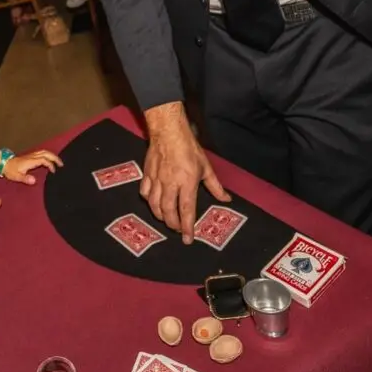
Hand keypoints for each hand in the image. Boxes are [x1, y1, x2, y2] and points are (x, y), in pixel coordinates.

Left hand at [1, 150, 62, 184]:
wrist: (4, 163)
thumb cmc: (11, 171)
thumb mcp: (16, 176)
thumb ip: (25, 179)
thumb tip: (34, 181)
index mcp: (30, 161)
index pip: (44, 160)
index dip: (50, 165)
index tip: (53, 171)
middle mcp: (32, 156)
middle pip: (46, 153)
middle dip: (55, 158)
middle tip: (62, 164)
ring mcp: (31, 155)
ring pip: (44, 151)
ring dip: (52, 155)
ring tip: (58, 162)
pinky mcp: (30, 155)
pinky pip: (42, 153)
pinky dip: (48, 155)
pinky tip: (50, 160)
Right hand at [140, 118, 229, 243]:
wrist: (168, 131)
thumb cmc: (189, 148)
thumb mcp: (206, 167)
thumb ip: (215, 186)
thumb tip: (226, 200)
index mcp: (187, 182)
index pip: (187, 210)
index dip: (188, 227)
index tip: (188, 239)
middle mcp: (170, 184)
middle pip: (168, 212)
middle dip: (173, 225)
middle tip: (179, 229)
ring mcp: (156, 179)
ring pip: (154, 205)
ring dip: (161, 216)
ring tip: (167, 219)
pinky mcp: (147, 174)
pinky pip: (145, 193)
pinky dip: (149, 201)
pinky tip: (154, 203)